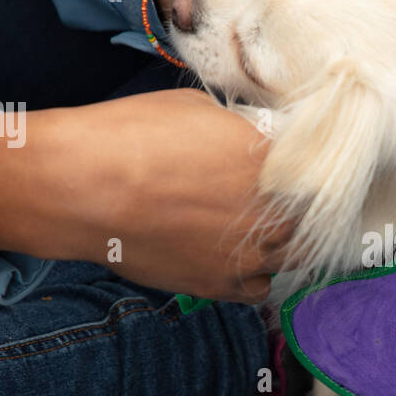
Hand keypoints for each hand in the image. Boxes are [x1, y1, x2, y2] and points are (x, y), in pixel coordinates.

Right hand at [0, 90, 290, 302]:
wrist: (82, 189)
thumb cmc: (131, 136)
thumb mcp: (194, 107)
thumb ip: (238, 129)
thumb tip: (251, 135)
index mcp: (271, 159)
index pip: (313, 168)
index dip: (299, 168)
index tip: (285, 165)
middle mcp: (271, 211)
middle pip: (307, 216)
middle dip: (292, 206)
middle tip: (270, 198)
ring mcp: (250, 254)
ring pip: (291, 255)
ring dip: (279, 242)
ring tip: (252, 227)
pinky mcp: (222, 285)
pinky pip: (259, 288)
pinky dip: (254, 275)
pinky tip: (236, 256)